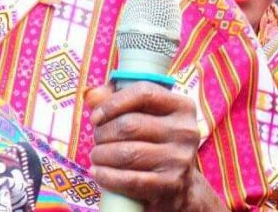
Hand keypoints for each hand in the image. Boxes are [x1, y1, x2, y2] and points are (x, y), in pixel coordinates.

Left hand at [86, 82, 222, 211]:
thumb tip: (92, 96)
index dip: (113, 103)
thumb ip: (119, 100)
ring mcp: (179, 158)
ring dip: (102, 155)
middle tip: (97, 140)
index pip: (144, 93)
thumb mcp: (146, 116)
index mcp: (182, 106)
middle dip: (104, 133)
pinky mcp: (170, 184)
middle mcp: (185, 130)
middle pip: (130, 125)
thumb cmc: (157, 143)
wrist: (181, 184)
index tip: (96, 117)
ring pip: (127, 153)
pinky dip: (107, 176)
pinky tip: (98, 173)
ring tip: (96, 156)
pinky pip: (130, 179)